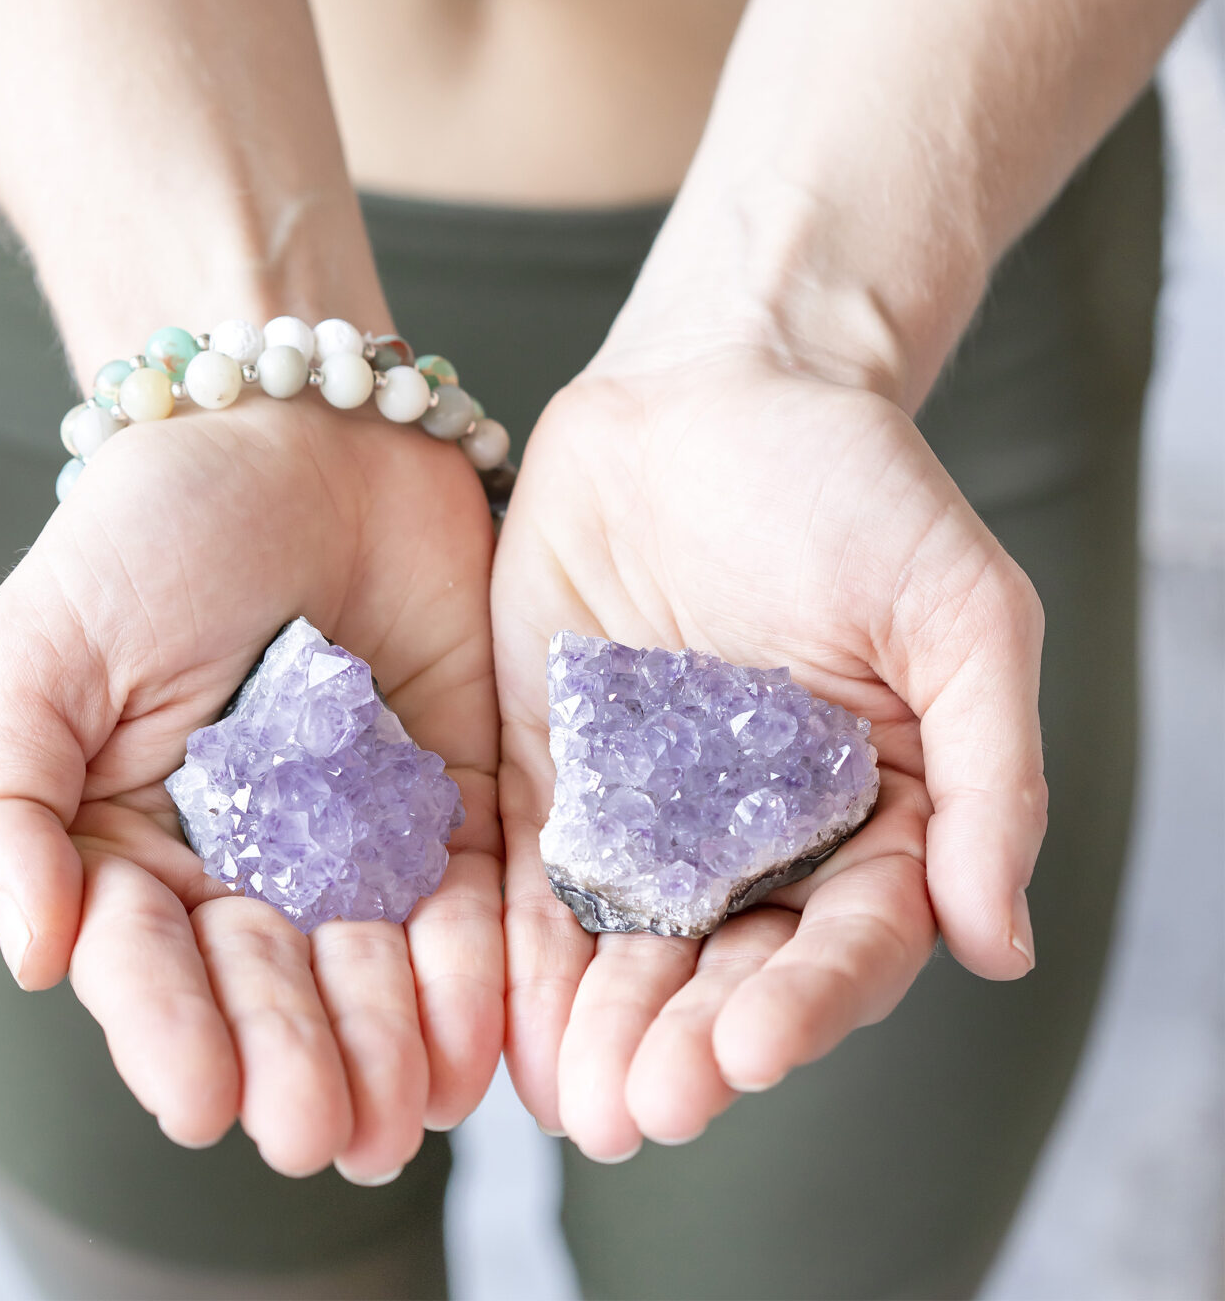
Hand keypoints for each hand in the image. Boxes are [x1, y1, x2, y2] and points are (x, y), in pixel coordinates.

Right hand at [0, 392, 500, 1182]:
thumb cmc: (153, 531)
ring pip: (379, 963)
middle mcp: (254, 862)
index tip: (206, 1098)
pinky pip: (472, 893)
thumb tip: (30, 951)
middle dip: (298, 1058)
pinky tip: (482, 1026)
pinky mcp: (460, 795)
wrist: (302, 432)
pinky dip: (477, 960)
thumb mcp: (41, 652)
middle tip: (320, 1133)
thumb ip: (10, 803)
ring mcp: (362, 835)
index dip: (174, 1032)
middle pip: (276, 984)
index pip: (153, 962)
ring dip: (391, 1039)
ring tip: (405, 1107)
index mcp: (139, 846)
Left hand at [492, 333, 1045, 1158]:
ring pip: (623, 938)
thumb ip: (989, 775)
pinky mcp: (550, 761)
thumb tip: (998, 942)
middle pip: (723, 964)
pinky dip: (518, 940)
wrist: (718, 389)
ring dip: (596, 1022)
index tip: (752, 1051)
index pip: (844, 938)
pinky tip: (499, 1013)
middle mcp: (753, 830)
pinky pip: (532, 864)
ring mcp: (645, 803)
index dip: (805, 1002)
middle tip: (641, 1108)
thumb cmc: (857, 488)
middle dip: (683, 1039)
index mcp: (867, 813)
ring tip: (570, 1098)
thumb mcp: (960, 617)